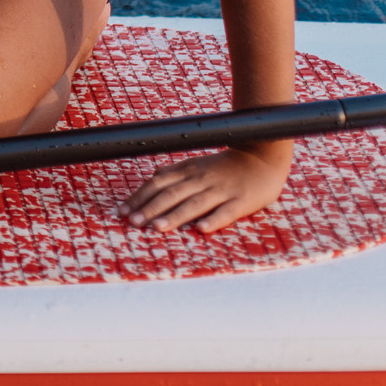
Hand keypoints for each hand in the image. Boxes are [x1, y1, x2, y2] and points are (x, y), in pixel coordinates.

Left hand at [124, 142, 291, 233]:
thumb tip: (152, 178)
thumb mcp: (197, 164)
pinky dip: (214, 220)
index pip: (157, 183)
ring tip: (157, 228)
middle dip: (150, 209)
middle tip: (133, 222)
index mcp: (188, 171)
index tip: (122, 211)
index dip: (139, 197)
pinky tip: (202, 230)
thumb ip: (176, 173)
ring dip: (175, 216)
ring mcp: (221, 190)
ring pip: (194, 204)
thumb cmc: (225, 166)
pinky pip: (226, 211)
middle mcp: (201, 179)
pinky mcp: (242, 200)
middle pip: (171, 194)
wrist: (263, 156)